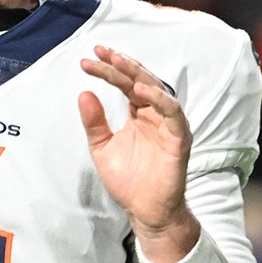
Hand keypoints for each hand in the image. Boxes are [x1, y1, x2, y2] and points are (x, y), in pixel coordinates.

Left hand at [78, 44, 199, 262]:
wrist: (144, 210)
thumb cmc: (128, 180)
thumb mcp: (102, 147)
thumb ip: (94, 122)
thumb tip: (83, 93)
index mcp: (138, 114)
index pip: (123, 84)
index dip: (107, 70)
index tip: (87, 60)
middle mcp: (154, 114)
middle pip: (139, 81)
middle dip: (121, 64)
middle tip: (101, 52)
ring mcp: (167, 124)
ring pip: (157, 90)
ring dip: (138, 74)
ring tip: (118, 61)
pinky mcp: (178, 138)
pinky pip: (173, 113)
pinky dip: (158, 99)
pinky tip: (139, 90)